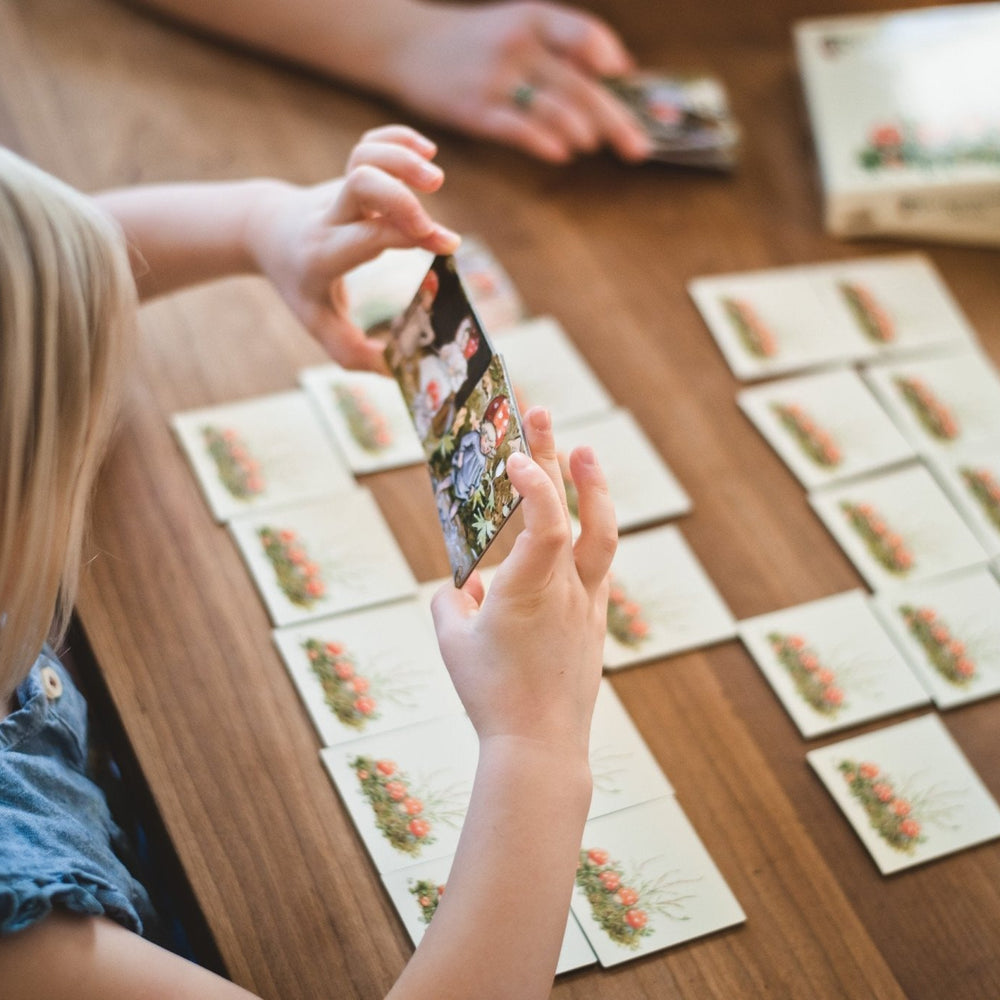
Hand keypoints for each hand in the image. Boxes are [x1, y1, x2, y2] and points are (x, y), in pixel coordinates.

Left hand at [245, 125, 459, 368]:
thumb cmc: (300, 282)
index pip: (369, 237)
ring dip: (403, 159)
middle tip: (431, 215)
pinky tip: (427, 151)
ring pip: (366, 157)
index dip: (410, 236)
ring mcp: (340, 190)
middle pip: (361, 184)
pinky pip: (372, 142)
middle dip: (401, 195)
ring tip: (435, 177)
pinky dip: (399, 139)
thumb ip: (354, 354)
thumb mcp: (318, 324)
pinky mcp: (350, 171)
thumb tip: (398, 375)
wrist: (268, 232)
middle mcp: (332, 216)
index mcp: (326, 253)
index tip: (448, 247)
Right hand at [382, 1, 651, 163]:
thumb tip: (619, 71)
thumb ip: (563, 44)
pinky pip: (520, 129)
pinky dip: (547, 142)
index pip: (585, 36)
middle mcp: (518, 44)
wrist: (409, 47)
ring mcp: (497, 78)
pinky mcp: (477, 109)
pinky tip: (563, 153)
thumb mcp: (519, 25)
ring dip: (583, 131)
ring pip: (555, 109)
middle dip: (615, 120)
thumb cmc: (474, 43)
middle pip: (580, 86)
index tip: (629, 83)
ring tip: (593, 144)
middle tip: (639, 148)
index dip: (611, 60)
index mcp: (534, 19)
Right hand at [431, 407, 616, 752]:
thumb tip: (461, 590)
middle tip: (541, 414)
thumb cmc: (491, 694)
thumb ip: (452, 606)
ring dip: (591, 489)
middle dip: (555, 456)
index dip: (536, 481)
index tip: (517, 454)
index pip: (545, 521)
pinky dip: (583, 537)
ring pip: (601, 535)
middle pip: (575, 512)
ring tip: (582, 452)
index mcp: (531, 589)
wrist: (539, 745)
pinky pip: (595, 567)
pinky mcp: (595, 621)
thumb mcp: (454, 644)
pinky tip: (572, 528)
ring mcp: (587, 604)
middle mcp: (567, 589)